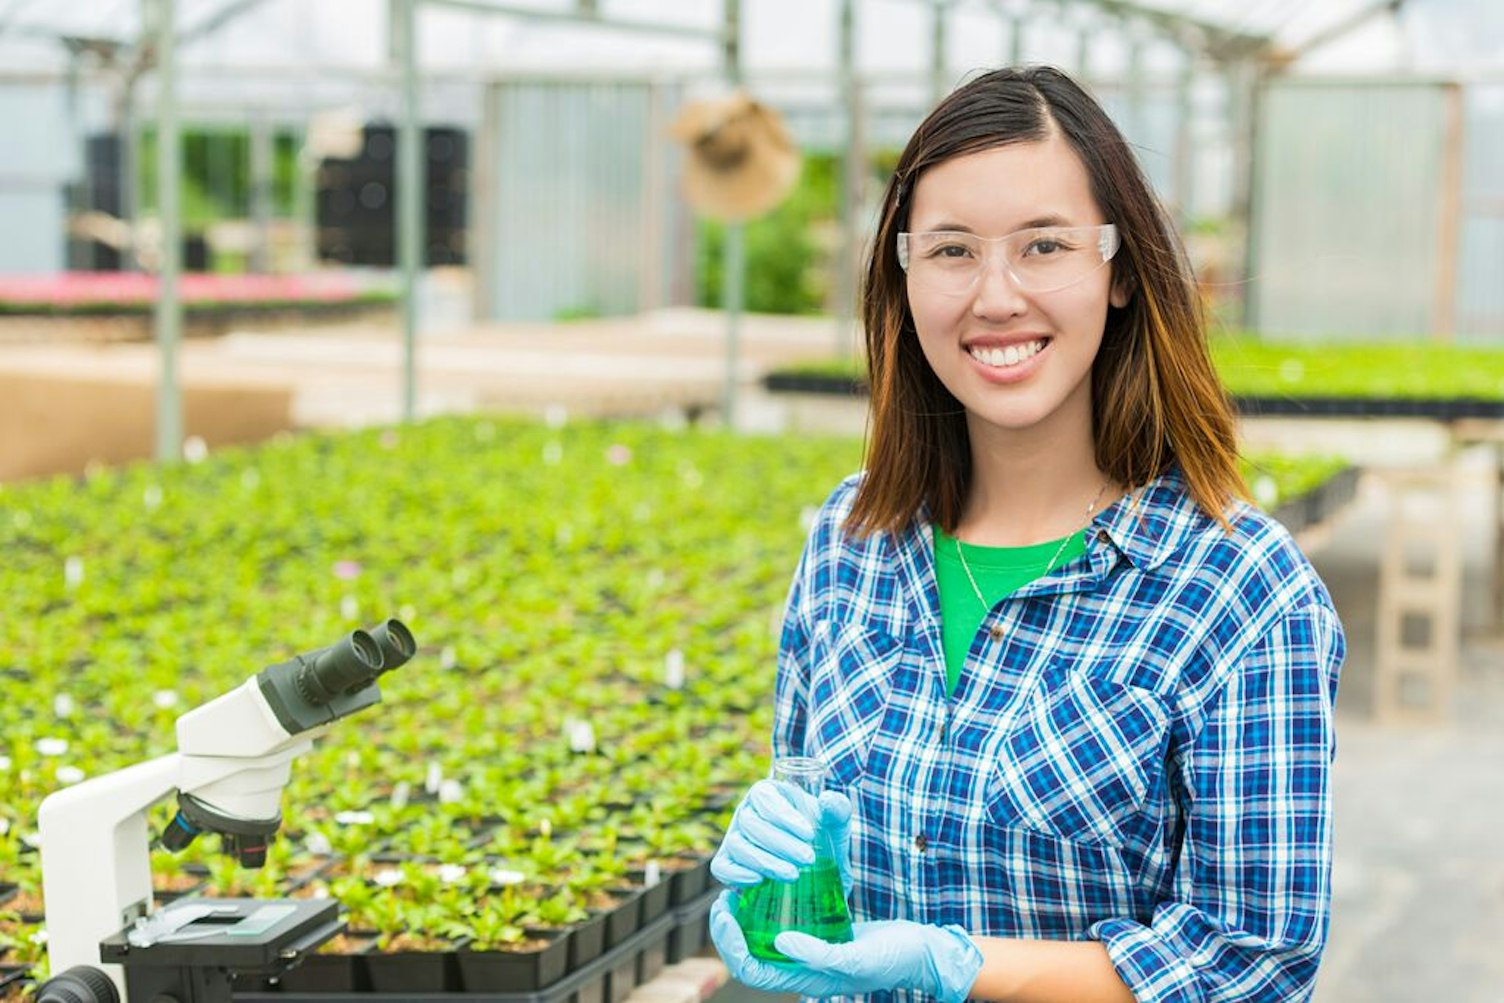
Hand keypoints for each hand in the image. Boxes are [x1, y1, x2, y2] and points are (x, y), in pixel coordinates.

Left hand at [709, 891, 982, 1002]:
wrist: (923, 951)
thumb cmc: (894, 959)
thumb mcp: (857, 958)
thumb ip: (819, 954)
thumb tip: (780, 941)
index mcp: (804, 980)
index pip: (750, 969)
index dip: (729, 943)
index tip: (724, 909)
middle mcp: (801, 968)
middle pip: (749, 955)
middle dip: (730, 928)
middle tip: (724, 896)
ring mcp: (809, 952)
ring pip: (764, 939)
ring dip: (747, 918)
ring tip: (741, 888)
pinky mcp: (820, 935)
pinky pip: (785, 925)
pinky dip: (772, 909)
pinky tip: (773, 884)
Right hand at [710, 780, 852, 893]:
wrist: (818, 868)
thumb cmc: (823, 837)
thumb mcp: (836, 822)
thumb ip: (837, 809)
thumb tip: (828, 801)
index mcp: (767, 793)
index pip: (765, 797)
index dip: (784, 815)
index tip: (810, 834)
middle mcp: (746, 813)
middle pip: (751, 824)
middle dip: (780, 843)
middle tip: (808, 859)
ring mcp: (734, 838)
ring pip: (737, 846)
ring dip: (764, 861)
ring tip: (793, 875)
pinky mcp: (729, 863)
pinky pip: (722, 867)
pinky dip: (737, 875)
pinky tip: (760, 881)